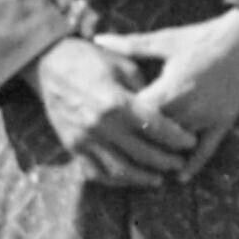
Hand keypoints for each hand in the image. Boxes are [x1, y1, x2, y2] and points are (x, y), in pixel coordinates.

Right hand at [31, 32, 201, 183]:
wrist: (48, 63)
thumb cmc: (89, 58)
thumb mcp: (122, 65)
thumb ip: (144, 91)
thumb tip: (164, 112)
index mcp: (117, 102)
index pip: (157, 128)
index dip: (177, 138)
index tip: (190, 142)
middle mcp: (101, 124)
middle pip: (142, 153)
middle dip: (166, 161)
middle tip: (179, 163)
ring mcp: (84, 138)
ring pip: (120, 170)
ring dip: (142, 178)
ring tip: (157, 179)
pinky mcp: (71, 145)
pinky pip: (95, 172)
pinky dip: (114, 180)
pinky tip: (128, 179)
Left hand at [115, 7, 238, 172]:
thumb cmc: (201, 38)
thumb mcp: (164, 40)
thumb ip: (130, 45)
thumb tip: (97, 38)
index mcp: (171, 86)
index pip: (140, 113)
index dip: (124, 120)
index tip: (107, 125)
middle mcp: (189, 105)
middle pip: (157, 133)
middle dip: (139, 142)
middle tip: (118, 153)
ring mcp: (207, 116)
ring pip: (179, 144)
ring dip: (164, 155)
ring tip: (142, 170)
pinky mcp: (223, 122)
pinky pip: (208, 149)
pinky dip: (194, 164)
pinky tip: (180, 178)